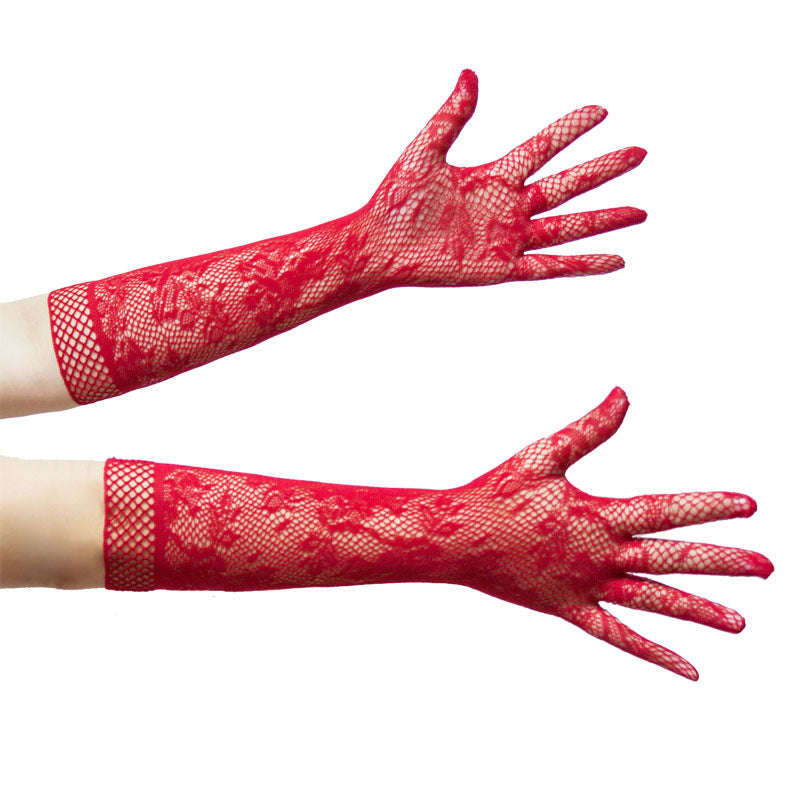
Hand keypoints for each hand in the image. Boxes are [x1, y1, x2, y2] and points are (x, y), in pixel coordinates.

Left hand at [364, 69, 646, 286]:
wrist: (380, 245)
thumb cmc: (396, 199)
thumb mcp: (425, 150)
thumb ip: (452, 116)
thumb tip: (471, 74)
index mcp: (492, 176)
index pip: (541, 148)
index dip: (570, 129)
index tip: (601, 110)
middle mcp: (507, 207)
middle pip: (566, 185)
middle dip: (602, 169)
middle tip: (639, 152)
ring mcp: (508, 239)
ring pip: (567, 227)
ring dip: (604, 219)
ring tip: (640, 210)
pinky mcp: (502, 269)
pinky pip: (551, 266)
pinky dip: (583, 264)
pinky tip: (615, 259)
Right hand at [446, 388, 772, 678]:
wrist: (457, 538)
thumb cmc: (498, 491)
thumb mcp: (543, 455)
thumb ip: (588, 429)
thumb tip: (624, 394)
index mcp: (596, 515)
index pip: (664, 510)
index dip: (708, 505)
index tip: (749, 505)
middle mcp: (599, 556)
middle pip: (671, 559)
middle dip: (722, 562)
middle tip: (767, 567)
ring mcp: (586, 587)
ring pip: (653, 602)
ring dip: (699, 611)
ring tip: (741, 624)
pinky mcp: (569, 609)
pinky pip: (618, 636)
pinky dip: (654, 652)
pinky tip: (690, 669)